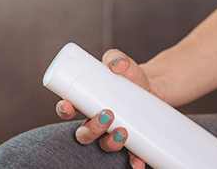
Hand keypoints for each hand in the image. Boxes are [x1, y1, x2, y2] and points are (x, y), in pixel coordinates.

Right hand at [54, 49, 151, 168]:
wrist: (152, 86)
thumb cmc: (128, 75)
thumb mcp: (122, 63)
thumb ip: (117, 58)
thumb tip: (118, 63)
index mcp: (87, 102)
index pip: (68, 109)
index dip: (64, 110)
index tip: (67, 106)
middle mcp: (96, 121)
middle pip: (84, 133)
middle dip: (91, 128)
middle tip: (106, 114)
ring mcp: (112, 132)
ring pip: (103, 145)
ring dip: (110, 143)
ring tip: (123, 130)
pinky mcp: (130, 140)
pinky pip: (128, 156)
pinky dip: (133, 161)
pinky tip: (138, 163)